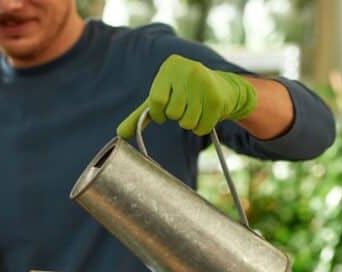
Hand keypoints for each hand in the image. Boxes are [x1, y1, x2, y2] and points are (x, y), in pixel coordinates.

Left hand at [118, 54, 257, 137]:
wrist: (221, 87)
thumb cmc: (184, 93)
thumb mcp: (161, 98)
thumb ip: (140, 116)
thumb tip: (120, 134)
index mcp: (170, 66)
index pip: (157, 100)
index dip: (158, 114)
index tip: (163, 112)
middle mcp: (188, 69)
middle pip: (173, 112)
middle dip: (176, 117)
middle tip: (183, 107)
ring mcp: (205, 81)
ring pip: (187, 122)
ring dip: (189, 123)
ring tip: (195, 110)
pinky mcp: (217, 97)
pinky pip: (202, 127)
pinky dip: (201, 128)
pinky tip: (205, 114)